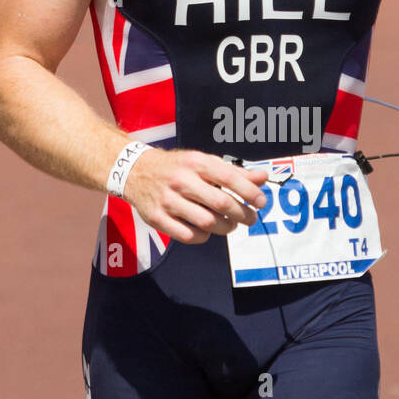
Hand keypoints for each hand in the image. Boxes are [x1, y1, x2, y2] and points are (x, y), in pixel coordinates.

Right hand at [122, 148, 268, 243]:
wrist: (135, 171)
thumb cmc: (177, 167)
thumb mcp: (203, 162)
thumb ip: (234, 172)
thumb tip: (263, 178)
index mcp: (196, 162)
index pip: (229, 178)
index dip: (250, 192)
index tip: (262, 202)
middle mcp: (181, 180)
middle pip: (221, 204)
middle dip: (242, 214)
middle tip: (250, 218)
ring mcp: (168, 200)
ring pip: (207, 222)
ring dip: (226, 227)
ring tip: (230, 225)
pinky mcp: (157, 218)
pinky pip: (189, 235)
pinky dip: (204, 236)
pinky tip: (207, 230)